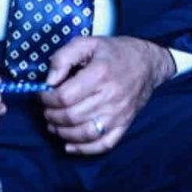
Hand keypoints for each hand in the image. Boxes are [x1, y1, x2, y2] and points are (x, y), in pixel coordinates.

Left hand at [40, 36, 174, 155]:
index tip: (43, 94)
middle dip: (51, 115)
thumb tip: (49, 80)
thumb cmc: (115, 52)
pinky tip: (69, 144)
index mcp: (99, 74)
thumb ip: (64, 57)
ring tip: (54, 124)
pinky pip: (103, 145)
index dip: (46, 98)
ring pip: (84, 134)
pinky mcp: (124, 125)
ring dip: (63, 133)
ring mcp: (118, 114)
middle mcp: (110, 97)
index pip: (64, 96)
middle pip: (71, 116)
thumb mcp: (87, 42)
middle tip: (46, 109)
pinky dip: (83, 149)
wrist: (148, 63)